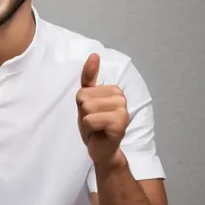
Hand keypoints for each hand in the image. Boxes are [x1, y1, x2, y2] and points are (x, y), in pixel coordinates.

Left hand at [77, 53, 129, 167]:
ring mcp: (122, 110)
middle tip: (94, 122)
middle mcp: (121, 97)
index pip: (83, 90)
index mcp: (114, 89)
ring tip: (96, 127)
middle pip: (84, 98)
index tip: (92, 114)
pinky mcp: (120, 123)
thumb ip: (89, 78)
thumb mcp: (87, 100)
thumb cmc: (94, 125)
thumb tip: (94, 54)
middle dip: (84, 113)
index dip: (82, 105)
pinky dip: (89, 129)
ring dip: (86, 121)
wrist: (102, 150)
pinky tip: (99, 133)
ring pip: (87, 108)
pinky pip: (90, 119)